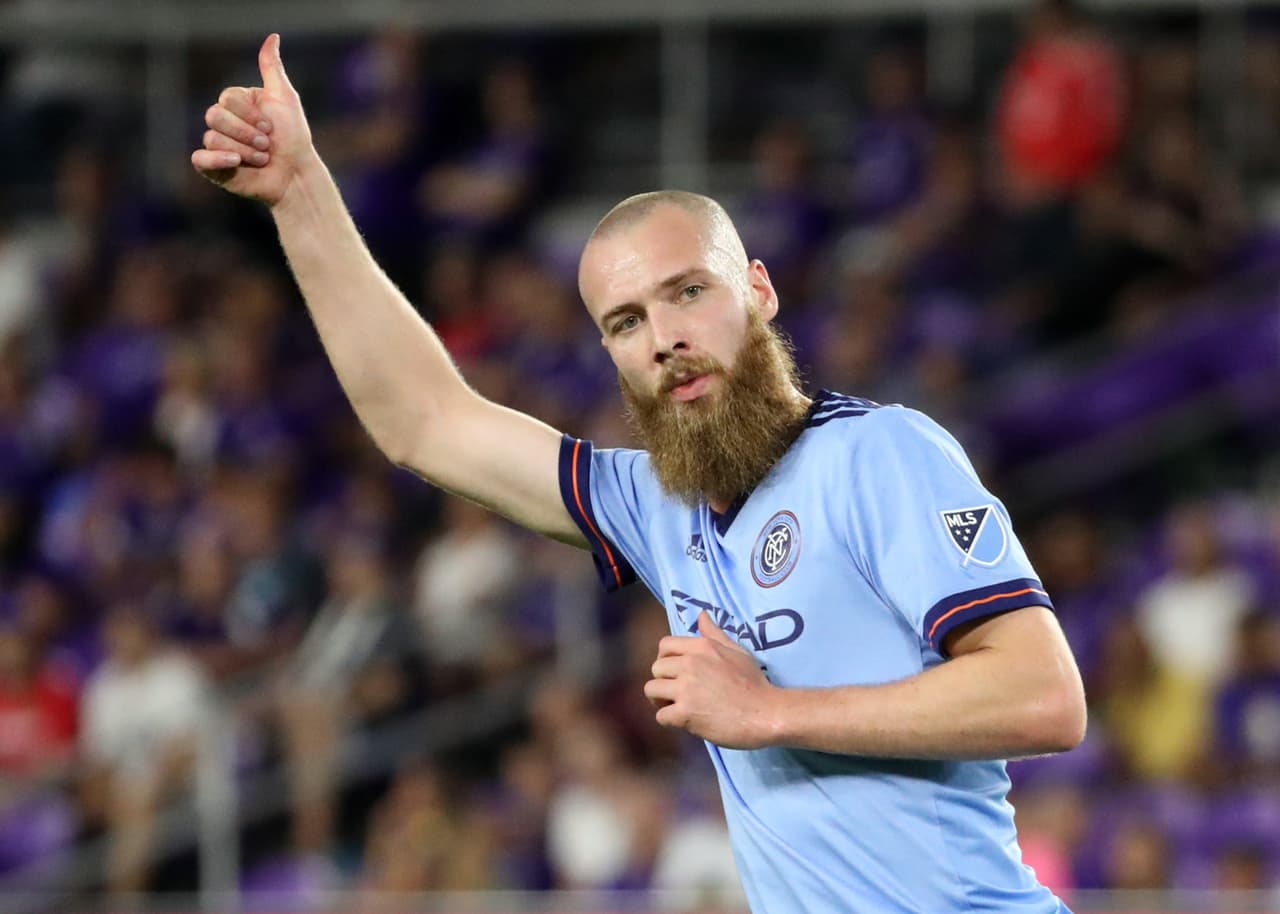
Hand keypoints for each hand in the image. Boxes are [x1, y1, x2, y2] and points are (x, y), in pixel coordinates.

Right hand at [191, 33, 314, 206]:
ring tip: (263, 159)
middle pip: (214, 116)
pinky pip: (199, 158)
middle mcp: (224, 122)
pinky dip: (216, 160)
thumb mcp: (285, 98)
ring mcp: (217, 144)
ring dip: (244, 151)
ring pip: (212, 138)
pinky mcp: (214, 167)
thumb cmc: (293, 138)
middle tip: (267, 145)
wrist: (296, 174)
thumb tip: (273, 37)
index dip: (250, 114)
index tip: (272, 127)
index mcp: (237, 104)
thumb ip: (272, 69)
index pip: (227, 98)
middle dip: (246, 133)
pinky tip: (235, 163)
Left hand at [643, 610, 779, 748]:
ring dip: (661, 700)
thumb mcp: (737, 651)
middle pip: (656, 668)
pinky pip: (660, 716)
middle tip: (678, 692)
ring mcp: (686, 689)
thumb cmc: (754, 683)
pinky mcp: (685, 713)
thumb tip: (701, 615)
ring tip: (676, 706)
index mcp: (702, 647)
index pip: (665, 645)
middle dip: (664, 680)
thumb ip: (715, 634)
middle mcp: (690, 664)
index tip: (675, 670)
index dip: (665, 658)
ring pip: (651, 690)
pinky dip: (669, 720)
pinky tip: (684, 721)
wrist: (765, 713)